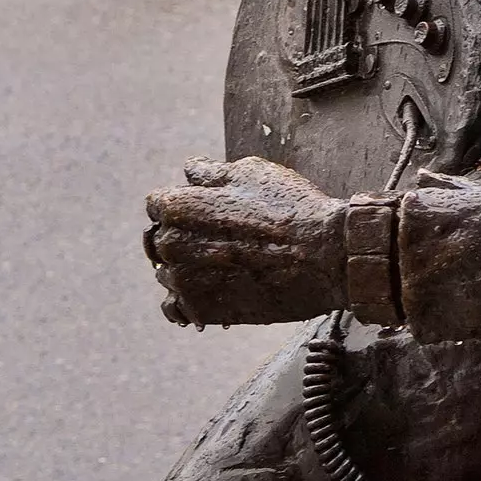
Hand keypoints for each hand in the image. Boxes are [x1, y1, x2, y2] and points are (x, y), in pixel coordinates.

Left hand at [144, 157, 345, 327]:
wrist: (323, 256)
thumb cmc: (290, 209)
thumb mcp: (252, 173)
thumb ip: (211, 173)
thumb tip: (190, 171)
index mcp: (178, 206)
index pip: (157, 203)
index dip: (182, 203)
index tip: (204, 209)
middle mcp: (171, 244)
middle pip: (159, 239)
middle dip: (181, 236)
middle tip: (216, 238)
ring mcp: (183, 280)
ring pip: (167, 273)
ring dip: (186, 268)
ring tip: (224, 265)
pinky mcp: (200, 309)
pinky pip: (175, 308)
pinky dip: (186, 300)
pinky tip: (211, 290)